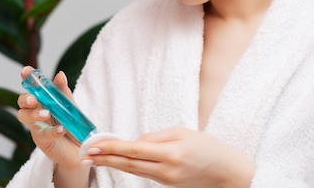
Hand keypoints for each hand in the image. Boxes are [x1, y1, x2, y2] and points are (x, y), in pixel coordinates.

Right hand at [16, 66, 82, 169]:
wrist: (83, 149)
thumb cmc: (73, 126)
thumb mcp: (70, 106)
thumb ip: (64, 93)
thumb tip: (60, 75)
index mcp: (43, 100)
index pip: (32, 87)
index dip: (27, 78)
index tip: (26, 71)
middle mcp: (36, 112)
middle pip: (22, 103)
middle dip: (24, 99)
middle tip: (32, 100)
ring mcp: (37, 127)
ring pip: (24, 117)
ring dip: (33, 114)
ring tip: (46, 114)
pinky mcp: (42, 142)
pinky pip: (43, 135)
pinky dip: (52, 131)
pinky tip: (60, 130)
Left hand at [82, 126, 254, 187]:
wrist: (228, 173)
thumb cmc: (208, 147)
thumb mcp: (182, 132)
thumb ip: (155, 137)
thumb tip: (134, 143)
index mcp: (171, 153)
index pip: (134, 150)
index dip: (111, 148)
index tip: (94, 144)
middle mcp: (167, 169)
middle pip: (129, 164)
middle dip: (105, 158)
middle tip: (85, 154)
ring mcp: (167, 180)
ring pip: (134, 171)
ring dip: (112, 164)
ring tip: (94, 158)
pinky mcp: (168, 185)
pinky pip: (144, 174)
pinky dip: (128, 166)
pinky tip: (116, 161)